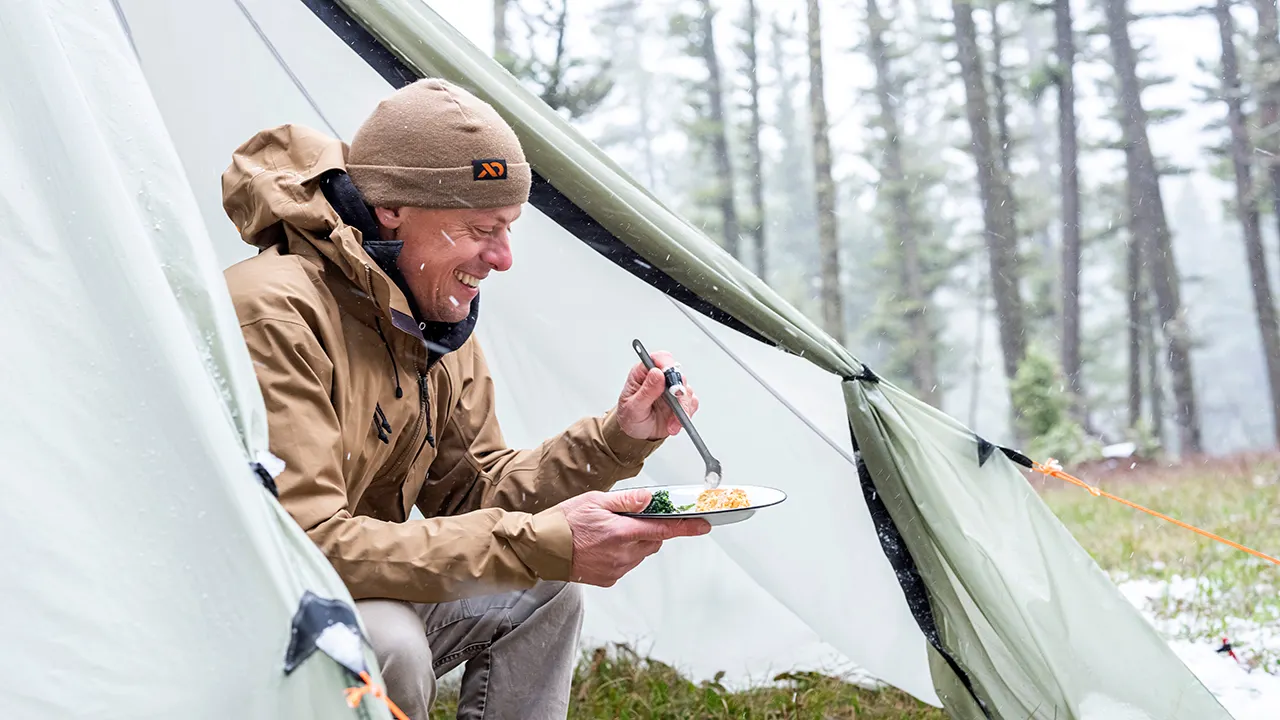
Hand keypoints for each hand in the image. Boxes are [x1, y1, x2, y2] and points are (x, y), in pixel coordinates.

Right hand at [557, 489, 710, 586]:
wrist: (541, 549)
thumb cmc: (564, 522)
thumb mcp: (594, 501)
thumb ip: (625, 501)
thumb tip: (650, 499)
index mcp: (621, 533)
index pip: (663, 530)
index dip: (686, 528)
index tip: (703, 525)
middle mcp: (622, 555)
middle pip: (653, 541)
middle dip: (650, 530)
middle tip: (629, 519)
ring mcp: (616, 570)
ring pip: (641, 553)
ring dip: (635, 542)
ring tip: (609, 533)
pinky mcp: (609, 579)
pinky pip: (626, 564)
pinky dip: (623, 554)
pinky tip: (603, 547)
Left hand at [615, 349, 699, 440]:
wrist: (637, 434)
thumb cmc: (630, 418)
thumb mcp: (633, 408)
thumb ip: (646, 391)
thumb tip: (657, 373)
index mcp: (642, 374)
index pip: (657, 359)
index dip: (665, 363)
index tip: (668, 375)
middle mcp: (659, 379)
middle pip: (676, 374)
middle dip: (678, 389)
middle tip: (675, 401)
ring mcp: (671, 389)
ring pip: (686, 389)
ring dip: (682, 408)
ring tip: (672, 423)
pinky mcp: (681, 401)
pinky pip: (691, 403)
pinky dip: (686, 414)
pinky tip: (675, 424)